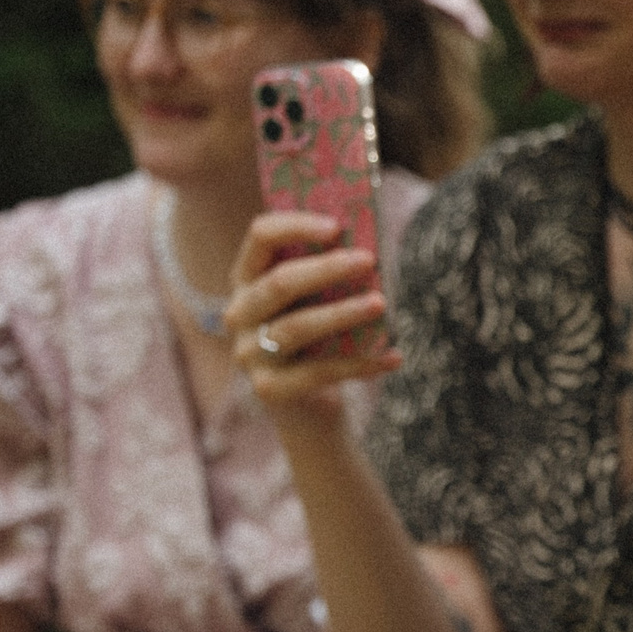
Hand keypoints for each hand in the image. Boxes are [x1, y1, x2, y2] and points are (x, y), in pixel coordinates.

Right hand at [229, 211, 399, 428]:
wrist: (306, 405)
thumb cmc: (317, 339)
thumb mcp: (318, 302)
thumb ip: (332, 276)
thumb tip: (370, 247)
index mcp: (248, 278)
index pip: (261, 237)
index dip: (296, 226)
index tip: (337, 226)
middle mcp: (239, 312)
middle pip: (279, 283)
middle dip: (326, 269)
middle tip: (368, 260)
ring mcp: (249, 353)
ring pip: (298, 326)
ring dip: (343, 313)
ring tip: (381, 304)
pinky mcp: (269, 389)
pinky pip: (320, 371)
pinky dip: (361, 363)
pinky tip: (394, 356)